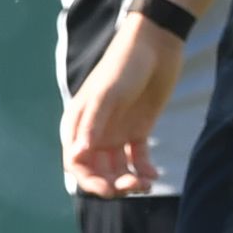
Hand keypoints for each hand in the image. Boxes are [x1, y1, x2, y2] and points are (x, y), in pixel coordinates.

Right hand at [65, 14, 182, 194]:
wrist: (156, 45)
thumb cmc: (125, 65)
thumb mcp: (107, 94)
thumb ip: (92, 125)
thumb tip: (77, 155)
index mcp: (79, 123)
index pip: (76, 163)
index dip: (89, 180)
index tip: (109, 188)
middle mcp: (95, 132)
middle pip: (97, 171)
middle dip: (112, 184)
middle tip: (132, 185)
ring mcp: (116, 132)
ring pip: (118, 169)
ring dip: (129, 180)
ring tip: (145, 183)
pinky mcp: (138, 130)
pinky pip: (137, 159)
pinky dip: (144, 170)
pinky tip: (153, 175)